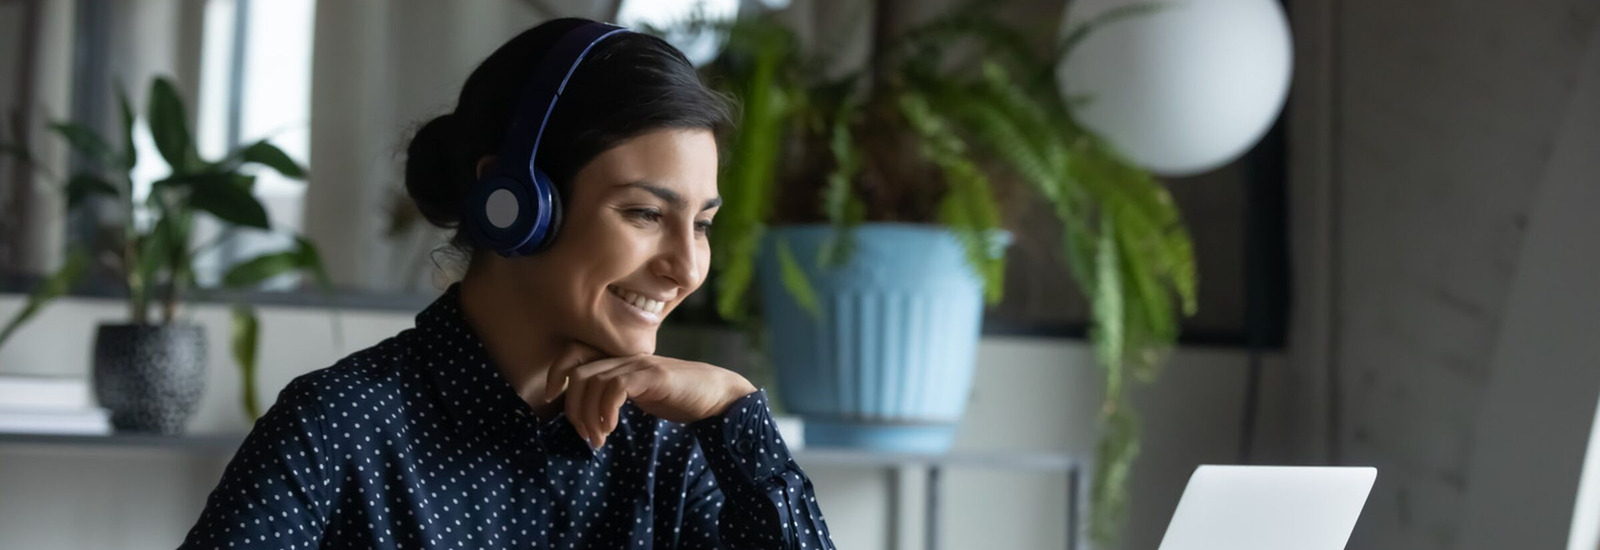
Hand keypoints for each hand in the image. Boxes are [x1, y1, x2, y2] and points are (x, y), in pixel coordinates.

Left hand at [544, 351, 757, 448]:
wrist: (717, 395)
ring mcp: (640, 365)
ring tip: (599, 438)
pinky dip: (606, 410)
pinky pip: (616, 388)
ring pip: (592, 382)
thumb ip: (616, 395)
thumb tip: (588, 414)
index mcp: (620, 361)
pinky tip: (611, 427)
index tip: (551, 398)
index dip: (556, 372)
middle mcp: (626, 358)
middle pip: (578, 374)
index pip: (575, 354)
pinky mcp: (653, 376)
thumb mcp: (640, 395)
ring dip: (588, 416)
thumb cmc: (679, 398)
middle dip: (573, 409)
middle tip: (586, 435)